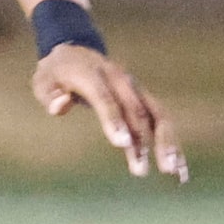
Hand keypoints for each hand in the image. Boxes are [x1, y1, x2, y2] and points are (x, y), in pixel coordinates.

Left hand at [33, 45, 185, 181]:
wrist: (77, 51)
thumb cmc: (56, 74)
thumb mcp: (43, 81)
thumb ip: (50, 95)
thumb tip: (61, 105)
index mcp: (93, 75)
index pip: (105, 98)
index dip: (114, 119)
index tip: (123, 144)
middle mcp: (120, 80)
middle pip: (137, 109)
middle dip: (145, 139)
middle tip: (145, 168)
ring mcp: (135, 90)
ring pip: (158, 115)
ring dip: (167, 142)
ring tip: (174, 172)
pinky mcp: (143, 100)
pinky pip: (161, 121)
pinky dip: (172, 143)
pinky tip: (179, 170)